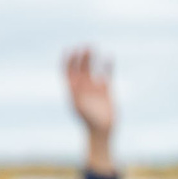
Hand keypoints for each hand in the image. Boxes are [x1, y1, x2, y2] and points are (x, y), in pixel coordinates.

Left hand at [65, 47, 115, 173]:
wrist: (102, 131)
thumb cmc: (88, 121)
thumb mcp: (79, 107)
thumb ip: (75, 94)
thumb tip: (73, 82)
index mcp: (73, 89)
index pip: (67, 70)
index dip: (67, 60)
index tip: (70, 51)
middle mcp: (82, 86)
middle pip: (79, 67)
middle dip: (81, 57)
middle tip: (85, 48)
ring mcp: (94, 86)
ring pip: (91, 68)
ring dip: (91, 57)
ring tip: (92, 47)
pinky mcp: (106, 89)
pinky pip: (106, 73)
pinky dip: (107, 65)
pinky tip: (109, 57)